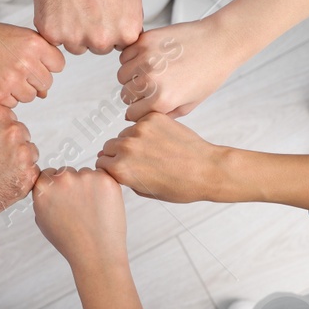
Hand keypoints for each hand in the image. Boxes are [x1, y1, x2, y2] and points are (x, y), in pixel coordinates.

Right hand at [0, 14, 64, 106]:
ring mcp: (12, 79)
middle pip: (46, 83)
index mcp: (34, 42)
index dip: (45, 65)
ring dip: (18, 91)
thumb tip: (45, 91)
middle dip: (32, 80)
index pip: (58, 65)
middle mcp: (26, 61)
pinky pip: (12, 104)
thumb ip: (34, 56)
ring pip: (30, 96)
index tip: (31, 63)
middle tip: (11, 70)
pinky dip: (3, 98)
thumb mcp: (13, 35)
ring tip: (0, 75)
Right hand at [0, 100, 40, 221]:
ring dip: (18, 160)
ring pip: (29, 152)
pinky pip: (32, 172)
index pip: (10, 117)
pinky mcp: (28, 176)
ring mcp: (22, 154)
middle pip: (21, 134)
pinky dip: (21, 176)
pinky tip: (3, 179)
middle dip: (10, 144)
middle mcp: (13, 131)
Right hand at [32, 167, 127, 267]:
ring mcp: (84, 177)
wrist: (97, 254)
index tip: (63, 197)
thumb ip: (43, 199)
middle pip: (67, 172)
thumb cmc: (71, 241)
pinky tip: (102, 205)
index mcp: (43, 188)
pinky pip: (103, 176)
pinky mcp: (105, 179)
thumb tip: (47, 187)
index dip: (57, 187)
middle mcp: (62, 179)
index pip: (48, 174)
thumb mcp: (43, 221)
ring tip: (92, 210)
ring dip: (89, 186)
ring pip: (86, 174)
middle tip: (80, 207)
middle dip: (72, 185)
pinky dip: (104, 187)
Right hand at [34, 0, 143, 54]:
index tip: (105, 17)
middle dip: (93, 31)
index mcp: (125, 32)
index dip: (112, 30)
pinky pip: (54, 38)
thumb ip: (132, 17)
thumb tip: (131, 32)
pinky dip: (55, 24)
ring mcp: (75, 38)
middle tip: (88, 6)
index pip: (121, 46)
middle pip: (98, 48)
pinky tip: (60, 5)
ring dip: (73, 30)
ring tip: (74, 3)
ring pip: (75, 46)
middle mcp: (101, 39)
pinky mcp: (51, 32)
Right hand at [98, 115, 223, 203]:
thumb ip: (124, 177)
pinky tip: (162, 141)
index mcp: (121, 169)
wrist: (207, 170)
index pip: (101, 163)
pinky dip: (147, 129)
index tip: (121, 168)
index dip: (111, 167)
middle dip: (119, 153)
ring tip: (154, 151)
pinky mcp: (153, 118)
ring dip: (133, 140)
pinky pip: (140, 122)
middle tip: (140, 161)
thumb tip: (110, 163)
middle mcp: (126, 147)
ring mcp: (139, 130)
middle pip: (110, 146)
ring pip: (125, 133)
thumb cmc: (180, 186)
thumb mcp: (145, 191)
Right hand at [119, 18, 240, 119]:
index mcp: (162, 100)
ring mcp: (146, 59)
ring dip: (131, 75)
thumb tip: (141, 117)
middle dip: (135, 94)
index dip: (139, 110)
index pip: (132, 114)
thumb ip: (164, 114)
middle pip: (125, 95)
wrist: (219, 43)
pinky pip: (124, 55)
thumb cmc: (210, 72)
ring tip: (149, 71)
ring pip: (121, 75)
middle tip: (150, 86)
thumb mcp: (191, 104)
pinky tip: (147, 58)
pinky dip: (131, 58)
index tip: (143, 105)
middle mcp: (151, 81)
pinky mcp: (145, 41)